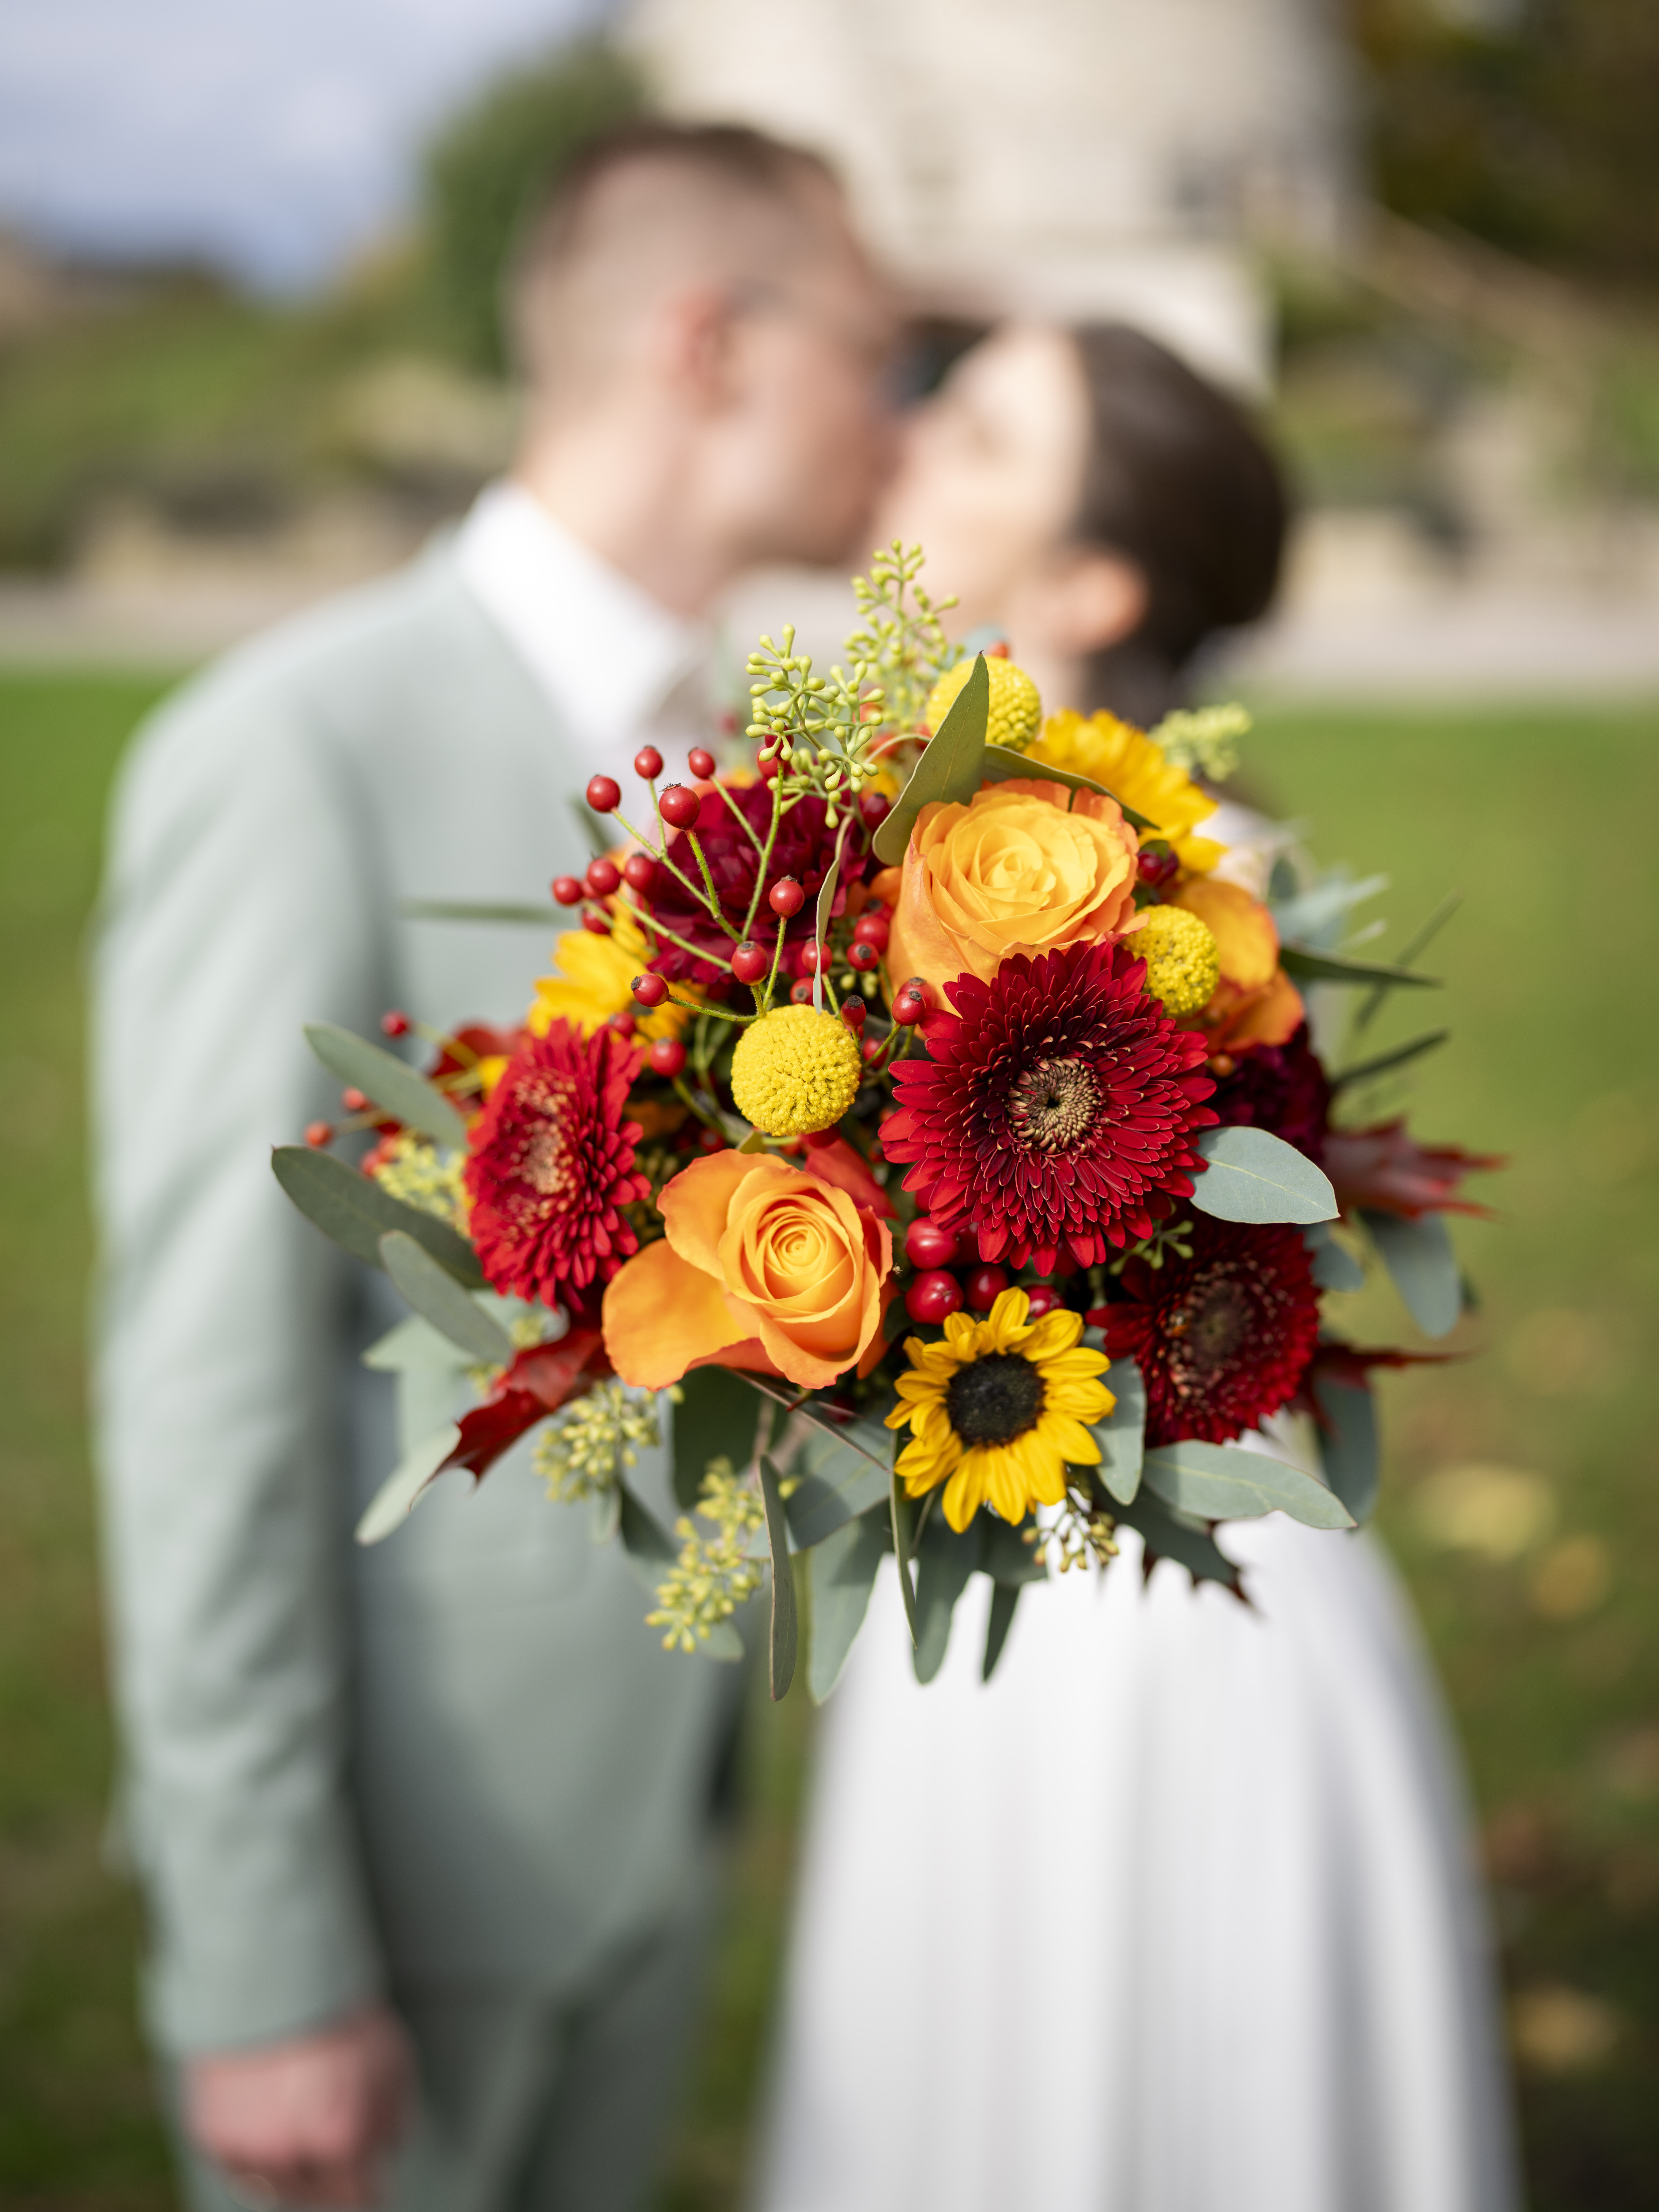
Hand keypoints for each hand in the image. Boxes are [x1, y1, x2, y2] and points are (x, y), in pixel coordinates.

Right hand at [184, 2003, 412, 2207]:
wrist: (274, 1976)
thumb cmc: (336, 2014)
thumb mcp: (391, 2062)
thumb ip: (392, 2118)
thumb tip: (388, 2153)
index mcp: (339, 2138)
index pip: (357, 2196)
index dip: (365, 2191)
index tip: (367, 2188)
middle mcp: (290, 2153)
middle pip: (312, 2194)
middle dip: (327, 2181)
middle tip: (332, 2156)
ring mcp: (246, 2146)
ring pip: (270, 2186)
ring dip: (289, 2173)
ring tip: (298, 2138)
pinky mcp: (211, 2134)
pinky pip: (237, 2163)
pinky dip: (253, 2154)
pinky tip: (267, 2125)